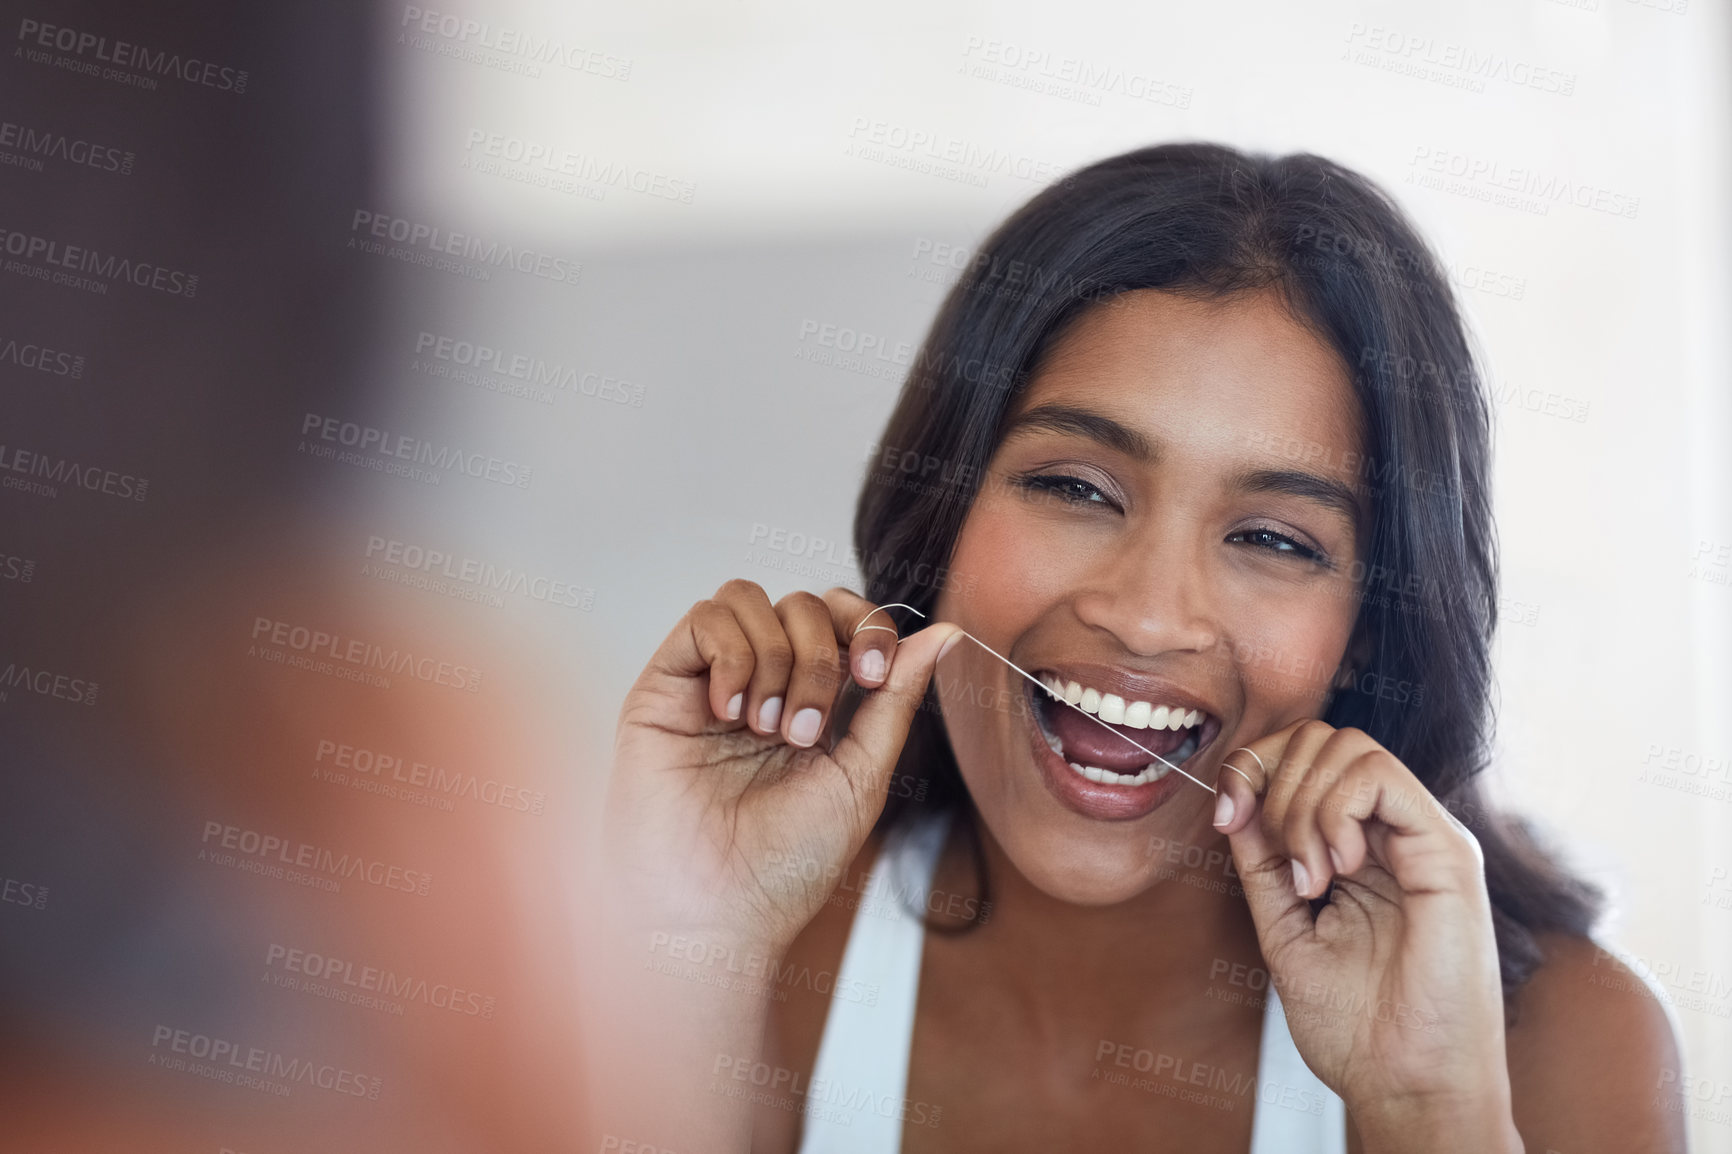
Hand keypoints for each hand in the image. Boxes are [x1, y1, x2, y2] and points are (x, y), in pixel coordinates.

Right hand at [604, 580, 961, 957]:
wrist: (719, 912)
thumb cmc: (786, 865)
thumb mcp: (862, 774)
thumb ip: (896, 699)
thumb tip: (945, 632)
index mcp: (814, 703)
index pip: (842, 619)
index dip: (865, 625)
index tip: (871, 675)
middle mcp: (761, 685)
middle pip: (801, 604)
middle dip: (820, 657)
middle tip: (806, 730)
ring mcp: (710, 682)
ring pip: (750, 598)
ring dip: (775, 658)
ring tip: (766, 729)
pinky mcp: (663, 687)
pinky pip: (704, 618)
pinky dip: (731, 653)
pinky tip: (730, 711)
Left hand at [1212, 721, 1519, 1151]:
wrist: (1405, 1084)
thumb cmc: (1356, 1025)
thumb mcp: (1284, 927)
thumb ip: (1263, 863)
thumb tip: (1234, 799)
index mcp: (1358, 847)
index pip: (1303, 757)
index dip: (1253, 768)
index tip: (1225, 815)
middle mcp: (1394, 832)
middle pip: (1320, 737)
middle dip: (1273, 783)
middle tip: (1281, 862)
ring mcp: (1424, 836)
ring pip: (1347, 746)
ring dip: (1302, 806)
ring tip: (1313, 878)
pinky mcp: (1448, 850)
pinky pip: (1378, 775)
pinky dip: (1336, 810)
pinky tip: (1339, 868)